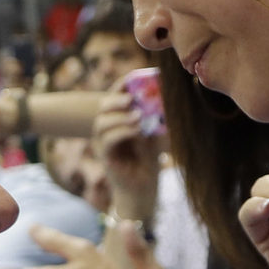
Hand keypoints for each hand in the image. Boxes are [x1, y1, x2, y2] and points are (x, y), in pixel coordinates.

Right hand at [93, 87, 161, 211]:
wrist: (143, 189)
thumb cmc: (149, 162)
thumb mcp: (155, 135)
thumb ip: (156, 119)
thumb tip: (166, 99)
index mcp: (117, 121)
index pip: (113, 98)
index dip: (120, 86)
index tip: (134, 78)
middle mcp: (106, 131)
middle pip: (103, 108)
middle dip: (116, 99)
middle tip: (132, 98)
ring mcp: (103, 144)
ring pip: (102, 123)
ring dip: (120, 116)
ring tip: (139, 116)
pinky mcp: (105, 157)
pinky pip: (107, 140)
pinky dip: (122, 132)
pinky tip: (136, 130)